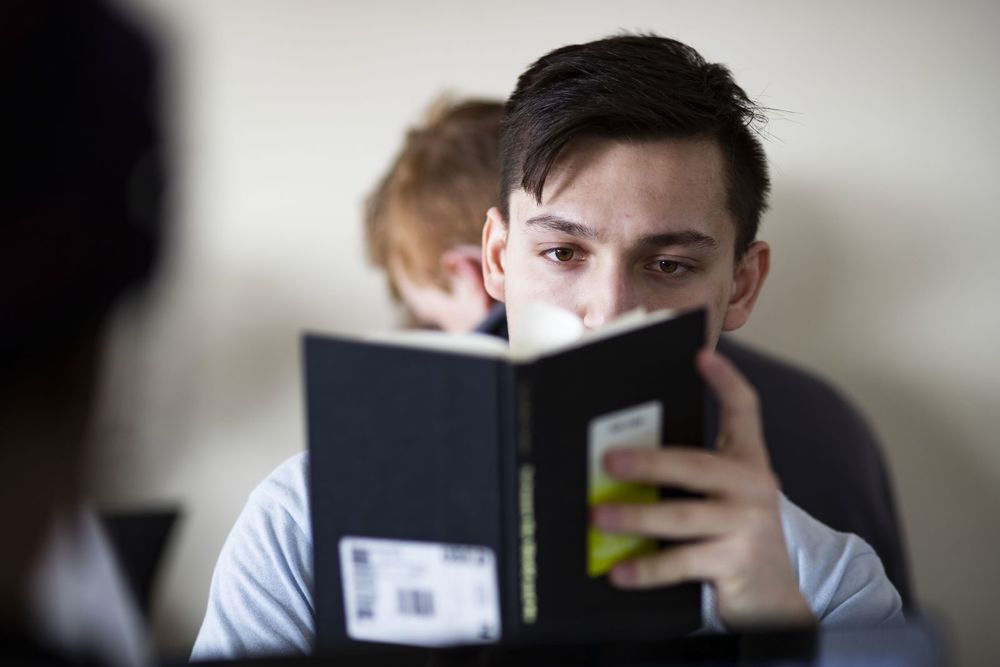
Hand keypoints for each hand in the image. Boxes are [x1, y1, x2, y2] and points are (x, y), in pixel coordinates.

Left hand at [591, 348, 814, 629]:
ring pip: (682, 516)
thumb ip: (690, 474)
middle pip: (696, 465)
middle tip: (607, 460)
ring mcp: (748, 526)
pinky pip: (682, 563)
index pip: (744, 411)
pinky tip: (619, 571)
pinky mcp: (737, 563)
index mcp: (747, 463)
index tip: (700, 355)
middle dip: (647, 462)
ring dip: (635, 516)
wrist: (774, 598)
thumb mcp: (723, 497)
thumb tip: (624, 457)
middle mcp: (753, 488)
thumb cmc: (733, 536)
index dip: (725, 382)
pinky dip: (647, 568)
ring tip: (598, 516)